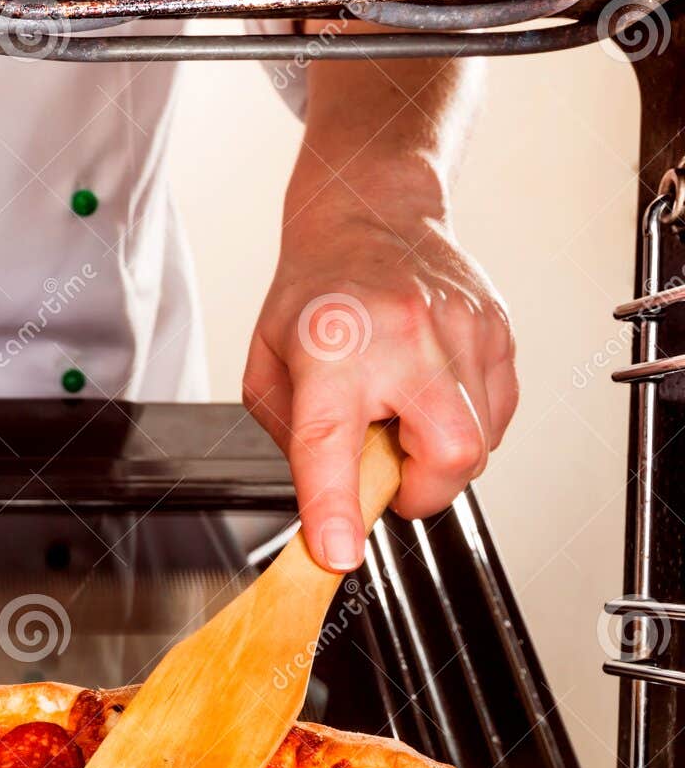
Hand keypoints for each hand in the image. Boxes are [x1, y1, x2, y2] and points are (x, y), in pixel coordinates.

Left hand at [243, 198, 516, 570]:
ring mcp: (464, 331)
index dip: (337, 509)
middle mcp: (406, 339)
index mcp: (331, 351)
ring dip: (438, 459)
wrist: (370, 213)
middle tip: (387, 472)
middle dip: (421, 492)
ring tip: (402, 418)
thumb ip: (296, 447)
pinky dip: (466, 430)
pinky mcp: (499, 332)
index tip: (339, 554)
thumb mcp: (267, 372)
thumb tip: (330, 510)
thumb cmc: (313, 295)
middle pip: (449, 454)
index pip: (332, 445)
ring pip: (480, 445)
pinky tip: (431, 401)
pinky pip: (498, 416)